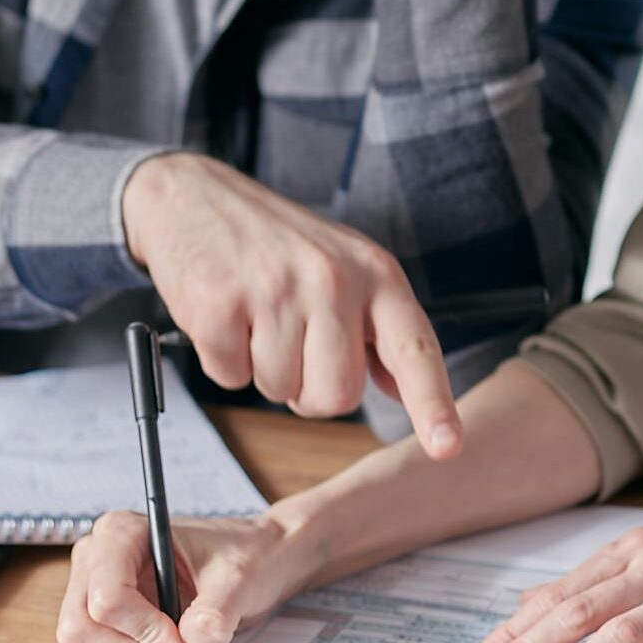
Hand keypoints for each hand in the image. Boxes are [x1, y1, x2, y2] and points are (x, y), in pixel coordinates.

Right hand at [56, 509, 324, 642]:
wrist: (260, 562)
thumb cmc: (246, 553)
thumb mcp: (239, 577)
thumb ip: (213, 616)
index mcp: (121, 534)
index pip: (106, 596)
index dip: (142, 633)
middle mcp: (99, 565)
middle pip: (84, 631)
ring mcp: (101, 600)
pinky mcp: (116, 632)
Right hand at [122, 152, 461, 457]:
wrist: (194, 195)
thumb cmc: (277, 242)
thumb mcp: (345, 266)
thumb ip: (377, 328)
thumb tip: (402, 390)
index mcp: (376, 273)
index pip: (414, 348)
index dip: (432, 404)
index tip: (447, 446)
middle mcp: (333, 279)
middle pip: (338, 395)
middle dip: (310, 391)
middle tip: (293, 344)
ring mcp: (276, 290)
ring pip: (280, 391)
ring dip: (263, 370)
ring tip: (256, 317)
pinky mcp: (221, 304)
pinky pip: (230, 378)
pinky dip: (224, 360)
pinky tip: (225, 314)